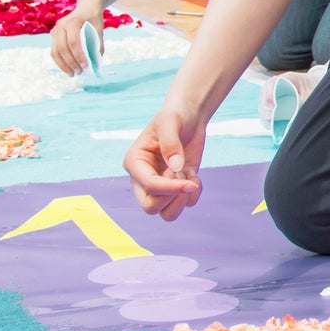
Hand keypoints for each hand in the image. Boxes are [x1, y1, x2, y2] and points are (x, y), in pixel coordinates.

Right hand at [50, 0, 103, 76]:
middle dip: (70, 62)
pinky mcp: (54, 35)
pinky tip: (67, 68)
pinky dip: (60, 61)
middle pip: (62, 48)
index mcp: (72, 21)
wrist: (86, 7)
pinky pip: (54, 51)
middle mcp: (61, 26)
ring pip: (55, 51)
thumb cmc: (93, 18)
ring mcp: (55, 30)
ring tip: (72, 73)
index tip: (85, 65)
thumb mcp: (99, 28)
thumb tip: (96, 61)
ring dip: (63, 64)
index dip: (79, 55)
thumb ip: (98, 43)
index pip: (73, 41)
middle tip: (79, 72)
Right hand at [125, 104, 206, 219]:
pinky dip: (192, 196)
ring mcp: (159, 185)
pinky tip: (194, 176)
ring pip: (164, 214)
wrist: (188, 117)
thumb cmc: (174, 117)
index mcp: (135, 163)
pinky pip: (182, 205)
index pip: (148, 186)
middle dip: (171, 197)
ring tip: (190, 179)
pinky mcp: (175, 187)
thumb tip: (176, 168)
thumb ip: (171, 143)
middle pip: (150, 207)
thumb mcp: (170, 123)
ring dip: (181, 202)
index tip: (189, 181)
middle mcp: (143, 178)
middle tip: (184, 177)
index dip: (169, 188)